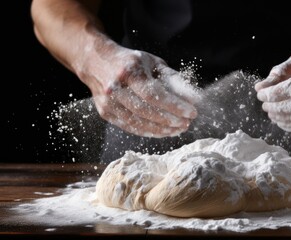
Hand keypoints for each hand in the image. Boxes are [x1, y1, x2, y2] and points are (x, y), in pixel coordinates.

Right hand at [77, 40, 198, 136]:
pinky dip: (148, 132)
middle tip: (187, 123)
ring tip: (178, 129)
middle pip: (146, 111)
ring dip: (161, 129)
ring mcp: (108, 102)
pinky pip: (130, 127)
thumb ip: (173, 79)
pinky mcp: (105, 112)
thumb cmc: (131, 62)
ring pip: (138, 122)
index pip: (154, 94)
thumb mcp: (153, 63)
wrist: (96, 62)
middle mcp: (116, 87)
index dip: (174, 106)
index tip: (191, 112)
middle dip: (170, 120)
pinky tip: (163, 131)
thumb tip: (194, 98)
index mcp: (129, 71)